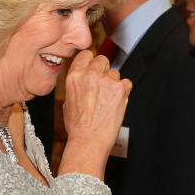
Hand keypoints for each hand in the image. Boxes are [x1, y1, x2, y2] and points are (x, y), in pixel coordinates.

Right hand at [59, 51, 131, 177]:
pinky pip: (127, 83)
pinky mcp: (120, 89)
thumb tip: (82, 78)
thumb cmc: (78, 126)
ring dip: (114, 83)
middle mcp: (90, 75)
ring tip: (108, 100)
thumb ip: (76, 85)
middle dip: (104, 70)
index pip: (85, 54)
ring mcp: (106, 81)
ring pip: (115, 73)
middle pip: (102, 59)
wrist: (89, 140)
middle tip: (103, 86)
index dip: (90, 61)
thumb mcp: (67, 102)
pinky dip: (124, 92)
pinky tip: (117, 103)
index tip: (93, 67)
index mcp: (74, 77)